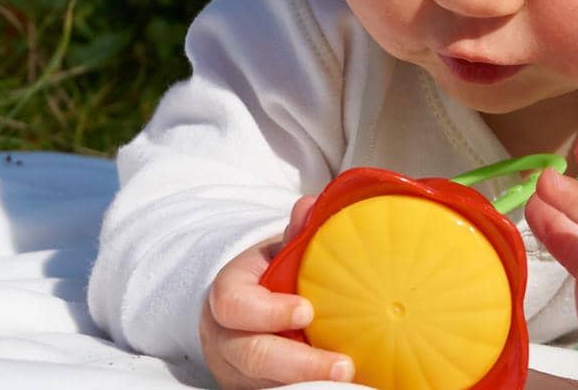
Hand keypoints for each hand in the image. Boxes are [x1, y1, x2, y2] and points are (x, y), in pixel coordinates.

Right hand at [198, 194, 357, 388]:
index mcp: (227, 297)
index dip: (267, 311)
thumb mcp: (275, 249)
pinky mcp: (255, 389)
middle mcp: (226, 339)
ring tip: (351, 381)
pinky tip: (346, 388)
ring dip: (309, 385)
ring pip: (266, 384)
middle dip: (299, 365)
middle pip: (253, 357)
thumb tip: (311, 206)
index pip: (233, 305)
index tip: (307, 311)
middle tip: (344, 366)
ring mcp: (238, 372)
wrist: (245, 305)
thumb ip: (294, 232)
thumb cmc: (268, 274)